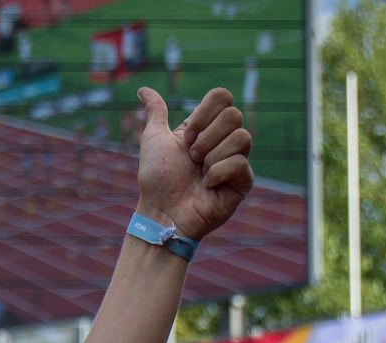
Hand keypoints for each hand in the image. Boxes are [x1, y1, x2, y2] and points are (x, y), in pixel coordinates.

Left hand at [135, 87, 252, 242]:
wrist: (162, 211)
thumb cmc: (157, 179)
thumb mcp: (153, 138)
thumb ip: (156, 112)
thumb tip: (143, 89)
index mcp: (207, 127)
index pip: (222, 98)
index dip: (203, 113)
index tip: (185, 138)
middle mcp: (224, 141)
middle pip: (234, 115)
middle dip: (206, 137)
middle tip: (192, 157)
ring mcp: (236, 161)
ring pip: (241, 137)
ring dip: (212, 156)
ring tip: (199, 173)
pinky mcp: (243, 182)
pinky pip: (241, 163)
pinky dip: (218, 172)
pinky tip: (208, 185)